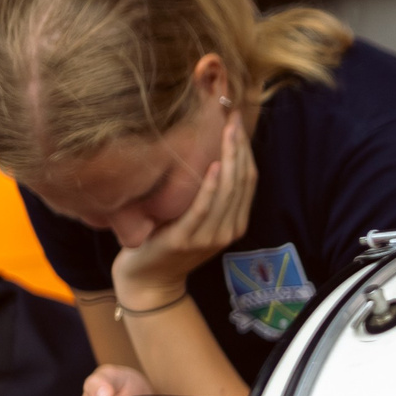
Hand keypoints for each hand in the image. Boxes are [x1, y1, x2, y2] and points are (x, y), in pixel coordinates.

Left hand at [115, 110, 255, 301]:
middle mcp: (227, 230)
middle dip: (239, 146)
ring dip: (229, 158)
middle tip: (234, 116)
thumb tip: (210, 153)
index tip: (238, 120)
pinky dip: (210, 186)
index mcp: (234, 223)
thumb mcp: (196, 218)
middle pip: (241, 181)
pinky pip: (203, 208)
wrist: (147, 280)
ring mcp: (209, 236)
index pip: (248, 180)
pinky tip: (212, 164)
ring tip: (227, 130)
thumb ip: (209, 195)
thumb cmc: (167, 243)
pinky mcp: (186, 239)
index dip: (246, 149)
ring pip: (227, 191)